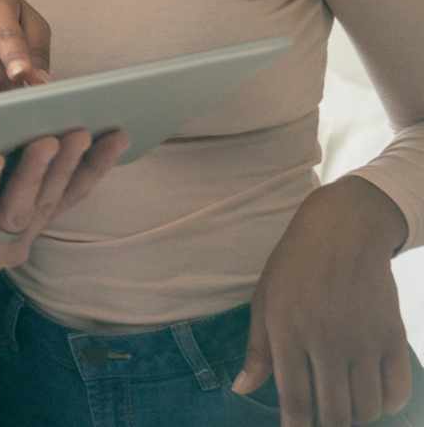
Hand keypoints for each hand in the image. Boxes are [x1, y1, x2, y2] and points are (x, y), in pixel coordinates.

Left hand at [0, 129, 126, 269]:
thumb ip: (10, 150)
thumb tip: (42, 110)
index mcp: (27, 216)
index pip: (70, 189)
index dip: (96, 164)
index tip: (119, 133)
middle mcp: (17, 236)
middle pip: (49, 196)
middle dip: (68, 161)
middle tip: (80, 129)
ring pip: (19, 206)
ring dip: (34, 171)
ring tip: (45, 139)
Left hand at [233, 178, 412, 425]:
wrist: (343, 232)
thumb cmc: (294, 266)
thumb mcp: (264, 300)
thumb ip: (257, 350)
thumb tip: (242, 389)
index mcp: (289, 332)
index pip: (295, 399)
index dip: (296, 426)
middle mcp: (328, 341)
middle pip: (334, 411)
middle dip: (328, 426)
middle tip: (322, 421)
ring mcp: (364, 341)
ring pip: (366, 407)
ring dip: (355, 417)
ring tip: (343, 410)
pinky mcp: (393, 337)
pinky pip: (398, 390)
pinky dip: (387, 405)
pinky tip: (373, 401)